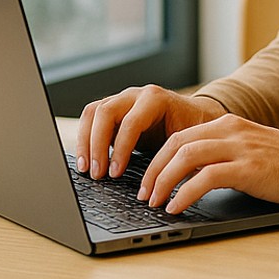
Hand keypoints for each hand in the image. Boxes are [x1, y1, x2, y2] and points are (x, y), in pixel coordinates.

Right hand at [75, 85, 227, 178]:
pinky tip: (86, 160)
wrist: (194, 114)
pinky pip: (90, 118)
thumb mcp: (189, 140)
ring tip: (85, 169)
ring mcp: (122, 99)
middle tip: (97, 174)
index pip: (131, 122)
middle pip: (105, 113)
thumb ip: (176, 155)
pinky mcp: (112, 109)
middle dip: (97, 145)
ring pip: (92, 113)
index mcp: (156, 99)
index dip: (121, 149)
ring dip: (85, 142)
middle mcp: (135, 95)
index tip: (115, 173)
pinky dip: (84, 138)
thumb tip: (167, 183)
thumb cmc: (192, 128)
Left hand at [137, 114, 278, 213]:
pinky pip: (205, 178)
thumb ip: (221, 152)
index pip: (180, 136)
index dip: (157, 158)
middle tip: (144, 192)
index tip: (148, 179)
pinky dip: (185, 194)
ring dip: (163, 181)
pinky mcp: (248, 169)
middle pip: (176, 144)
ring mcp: (239, 148)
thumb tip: (189, 172)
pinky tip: (177, 206)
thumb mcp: (248, 147)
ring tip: (155, 201)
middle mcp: (230, 131)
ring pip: (185, 157)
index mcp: (227, 124)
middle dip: (153, 170)